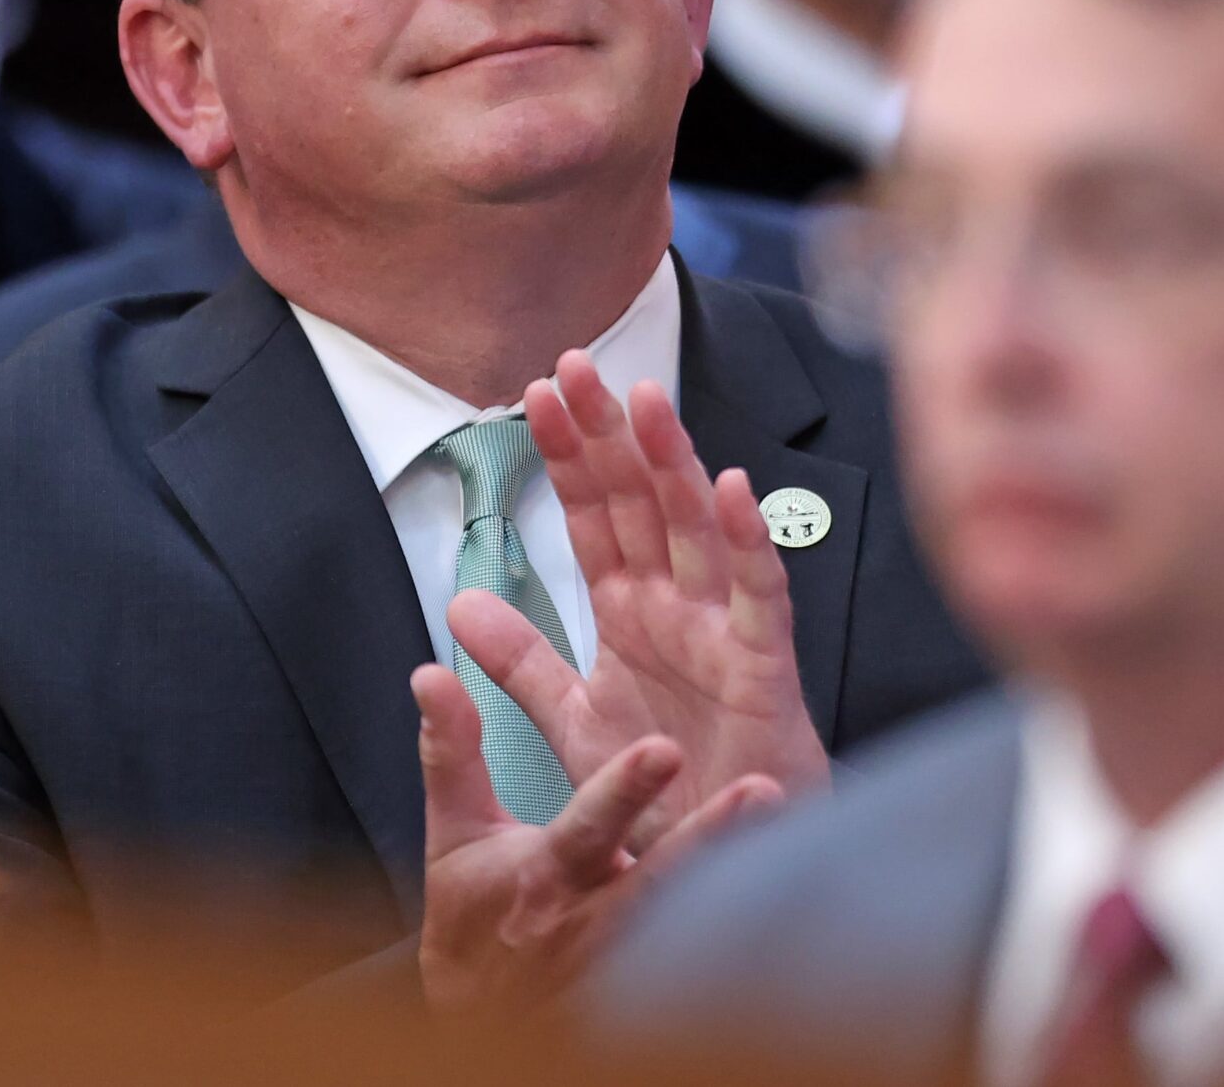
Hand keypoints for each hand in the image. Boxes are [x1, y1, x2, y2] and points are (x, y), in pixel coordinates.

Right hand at [412, 664, 779, 1011]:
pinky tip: (787, 887)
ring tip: (787, 824)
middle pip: (664, 877)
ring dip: (742, 876)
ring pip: (697, 919)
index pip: (588, 826)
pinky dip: (745, 923)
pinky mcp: (661, 980)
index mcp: (546, 875)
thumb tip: (433, 678)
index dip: (625, 789)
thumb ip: (451, 752)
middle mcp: (598, 918)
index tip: (664, 748)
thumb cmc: (474, 921)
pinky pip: (712, 955)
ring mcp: (634, 958)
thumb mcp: (453, 835)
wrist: (483, 1022)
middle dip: (711, 834)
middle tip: (760, 789)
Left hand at [449, 349, 830, 856]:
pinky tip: (729, 490)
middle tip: (576, 363)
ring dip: (672, 461)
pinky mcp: (765, 665)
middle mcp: (675, 602)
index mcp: (629, 606)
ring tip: (645, 399)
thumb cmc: (662, 784)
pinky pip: (759, 593)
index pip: (592, 513)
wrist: (720, 860)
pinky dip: (746, 541)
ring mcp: (722, 626)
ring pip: (695, 527)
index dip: (566, 454)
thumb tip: (458, 603)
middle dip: (609, 432)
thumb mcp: (572, 719)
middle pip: (640, 499)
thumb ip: (522, 661)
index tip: (533, 392)